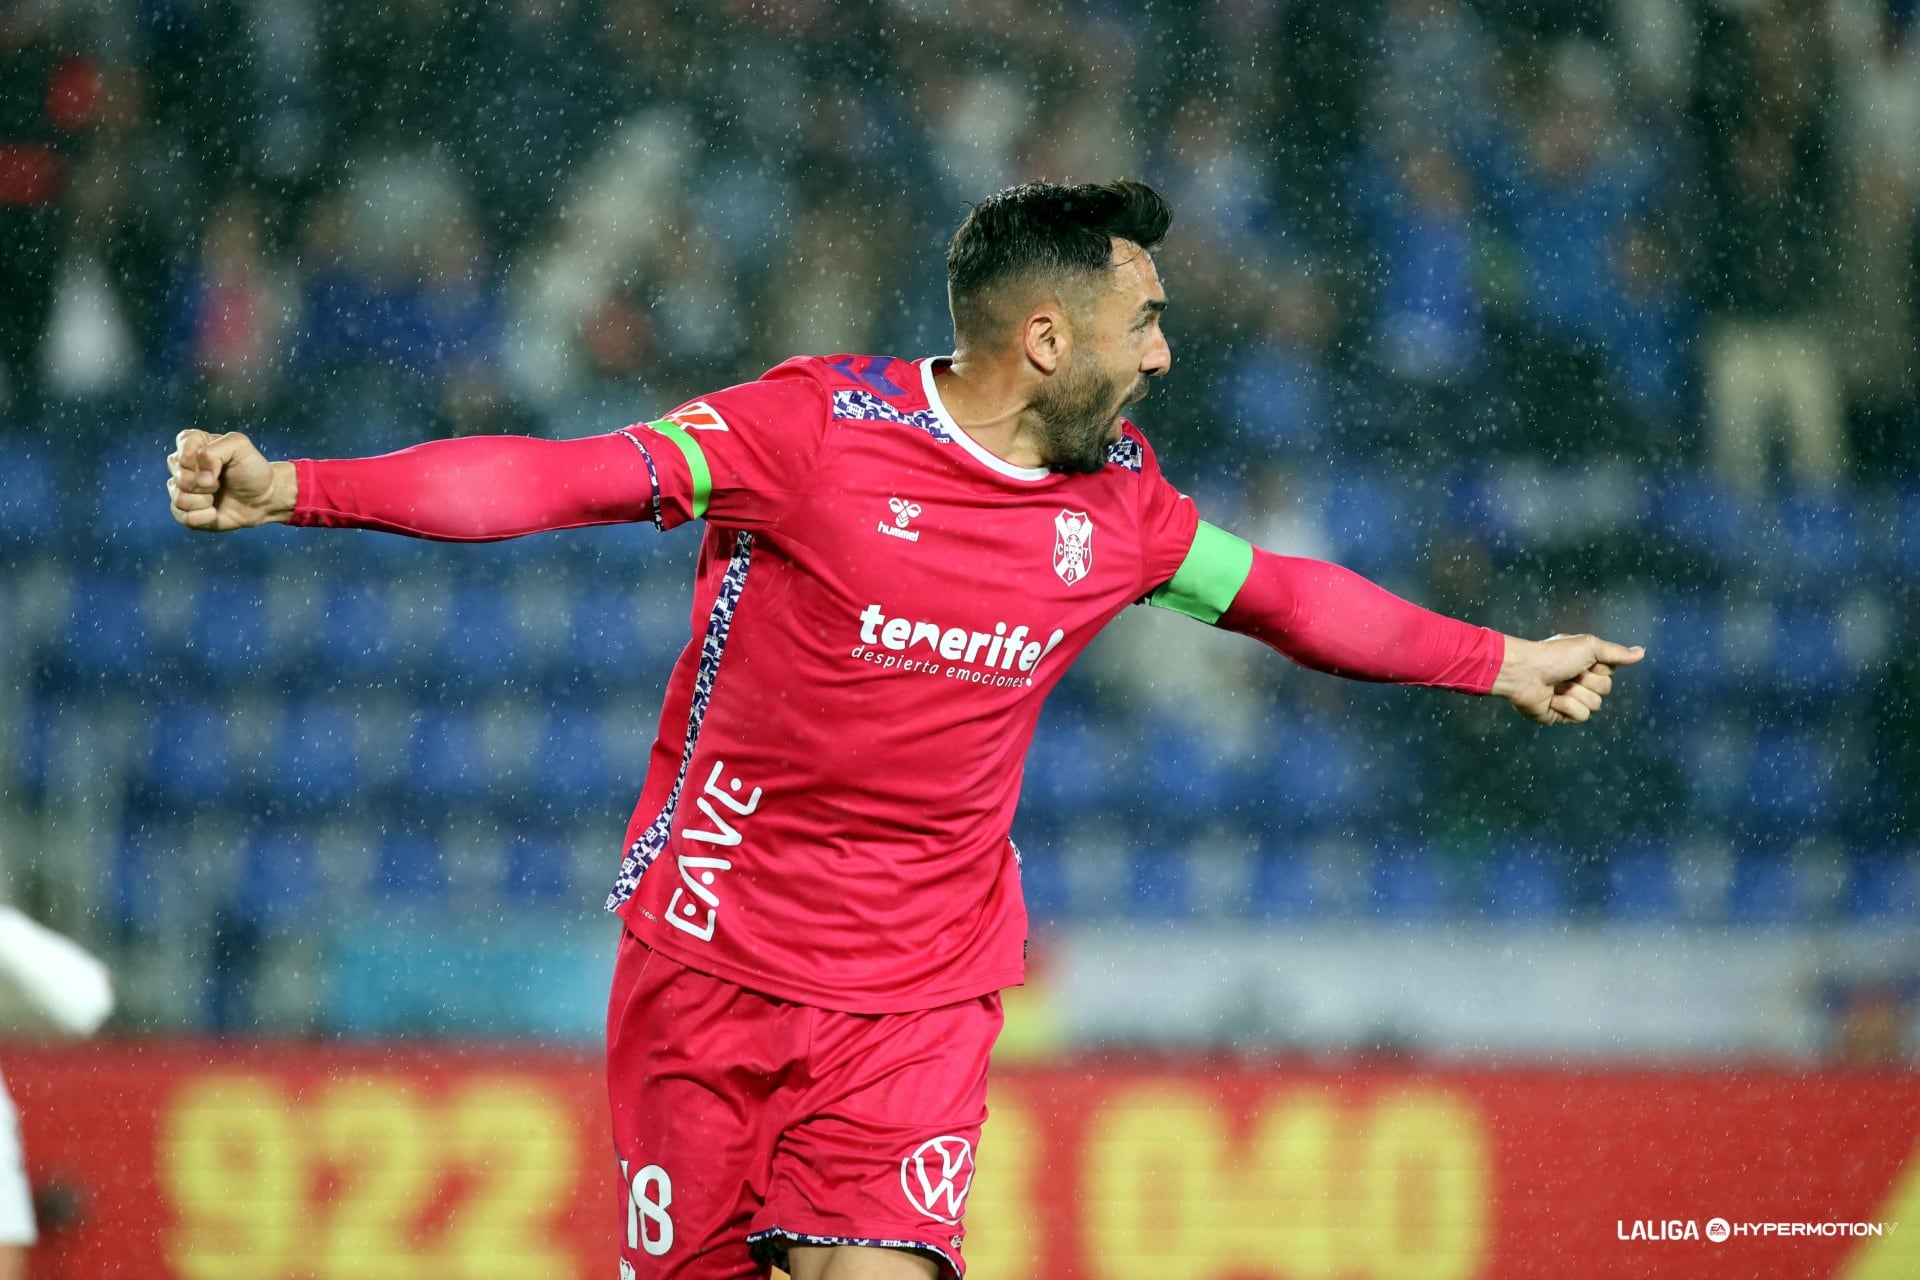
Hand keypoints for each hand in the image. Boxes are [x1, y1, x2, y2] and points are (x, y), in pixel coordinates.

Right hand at [166, 429, 296, 530]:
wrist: (263, 498)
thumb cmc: (251, 470)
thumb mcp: (239, 447)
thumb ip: (214, 451)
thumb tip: (200, 479)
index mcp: (192, 444)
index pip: (182, 445)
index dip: (200, 458)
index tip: (220, 463)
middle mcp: (182, 466)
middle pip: (180, 476)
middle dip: (205, 483)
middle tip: (220, 482)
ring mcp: (182, 490)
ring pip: (180, 499)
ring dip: (205, 501)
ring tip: (218, 495)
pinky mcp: (185, 512)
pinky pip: (185, 518)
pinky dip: (205, 517)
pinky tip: (215, 511)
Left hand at [1490, 633, 1644, 725]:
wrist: (1525, 673)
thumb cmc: (1553, 656)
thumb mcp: (1589, 646)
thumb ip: (1616, 653)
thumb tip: (1641, 652)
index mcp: (1584, 664)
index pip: (1610, 673)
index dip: (1599, 668)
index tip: (1584, 661)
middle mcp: (1578, 681)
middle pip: (1605, 690)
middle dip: (1587, 681)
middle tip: (1568, 674)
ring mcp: (1570, 699)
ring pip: (1594, 705)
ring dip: (1575, 694)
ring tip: (1557, 686)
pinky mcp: (1561, 715)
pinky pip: (1581, 716)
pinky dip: (1567, 706)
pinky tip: (1552, 699)